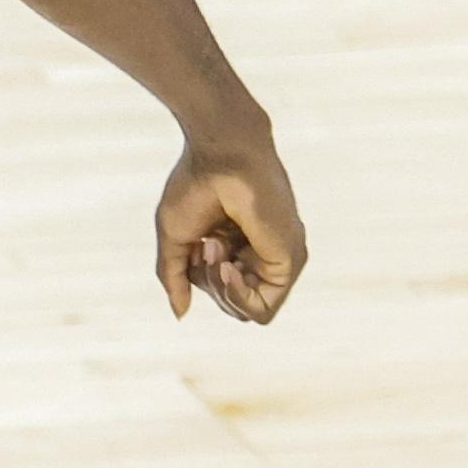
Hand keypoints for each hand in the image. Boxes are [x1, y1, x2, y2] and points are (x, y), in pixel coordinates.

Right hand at [156, 136, 304, 324]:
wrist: (221, 153)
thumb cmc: (196, 185)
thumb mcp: (176, 238)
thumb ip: (176, 276)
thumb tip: (181, 314)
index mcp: (237, 247)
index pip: (220, 289)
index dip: (199, 278)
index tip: (195, 244)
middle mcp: (262, 255)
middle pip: (234, 304)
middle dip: (209, 285)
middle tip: (205, 244)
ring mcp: (278, 259)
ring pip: (250, 311)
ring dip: (221, 289)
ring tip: (214, 246)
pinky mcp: (290, 260)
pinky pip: (263, 307)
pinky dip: (237, 295)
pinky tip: (225, 266)